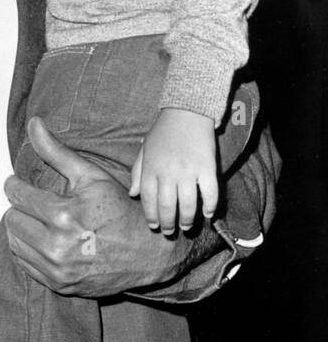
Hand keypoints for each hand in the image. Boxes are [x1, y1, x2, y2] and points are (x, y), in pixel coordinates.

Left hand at [3, 116, 191, 297]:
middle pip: (11, 220)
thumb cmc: (120, 209)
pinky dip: (30, 251)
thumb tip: (33, 123)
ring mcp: (57, 270)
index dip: (15, 186)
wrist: (148, 253)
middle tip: (34, 203)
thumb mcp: (91, 176)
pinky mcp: (59, 285)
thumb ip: (56, 152)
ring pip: (15, 243)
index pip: (16, 196)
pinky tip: (46, 241)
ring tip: (39, 221)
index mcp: (63, 216)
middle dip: (21, 208)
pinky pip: (25, 265)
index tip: (18, 184)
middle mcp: (57, 247)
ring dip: (22, 230)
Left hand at [130, 108, 217, 234]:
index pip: (148, 200)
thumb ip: (137, 173)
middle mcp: (168, 172)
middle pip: (167, 206)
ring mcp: (188, 170)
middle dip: (168, 223)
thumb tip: (131, 194)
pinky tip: (207, 214)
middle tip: (169, 231)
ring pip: (188, 204)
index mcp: (151, 168)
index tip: (153, 226)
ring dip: (187, 219)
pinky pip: (210, 192)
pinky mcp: (207, 167)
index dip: (150, 216)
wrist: (187, 110)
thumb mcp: (145, 149)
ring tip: (186, 226)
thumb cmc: (163, 130)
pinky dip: (209, 206)